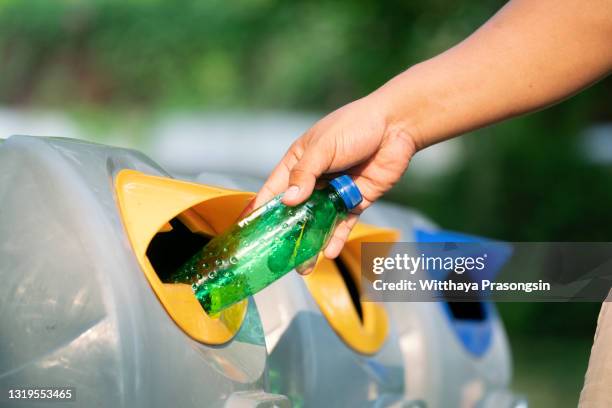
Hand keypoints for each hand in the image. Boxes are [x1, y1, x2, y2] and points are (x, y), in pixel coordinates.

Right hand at [247, 93, 415, 271]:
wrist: (396, 127)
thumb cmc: (355, 126)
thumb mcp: (323, 147)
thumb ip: (305, 174)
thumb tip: (288, 200)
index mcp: (299, 162)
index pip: (274, 189)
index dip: (261, 208)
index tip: (247, 228)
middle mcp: (314, 180)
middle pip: (295, 211)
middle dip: (286, 233)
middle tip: (276, 256)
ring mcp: (335, 192)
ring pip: (318, 222)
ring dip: (310, 242)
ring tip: (302, 266)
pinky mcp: (355, 201)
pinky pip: (343, 224)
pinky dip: (336, 238)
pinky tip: (328, 252)